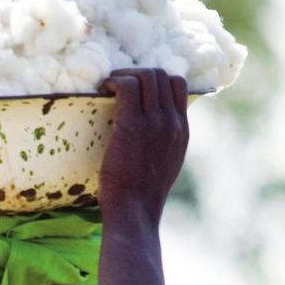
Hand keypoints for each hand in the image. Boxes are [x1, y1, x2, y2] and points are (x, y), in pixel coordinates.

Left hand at [97, 67, 189, 224]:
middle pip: (162, 75)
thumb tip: (149, 134)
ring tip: (108, 86)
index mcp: (182, 131)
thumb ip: (163, 144)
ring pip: (146, 76)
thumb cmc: (141, 196)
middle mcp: (172, 122)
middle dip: (137, 73)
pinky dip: (113, 82)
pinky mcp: (132, 125)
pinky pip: (127, 87)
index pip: (178, 85)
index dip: (156, 79)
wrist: (135, 211)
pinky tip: (102, 90)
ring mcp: (155, 122)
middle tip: (117, 84)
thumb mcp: (164, 166)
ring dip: (124, 75)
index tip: (137, 87)